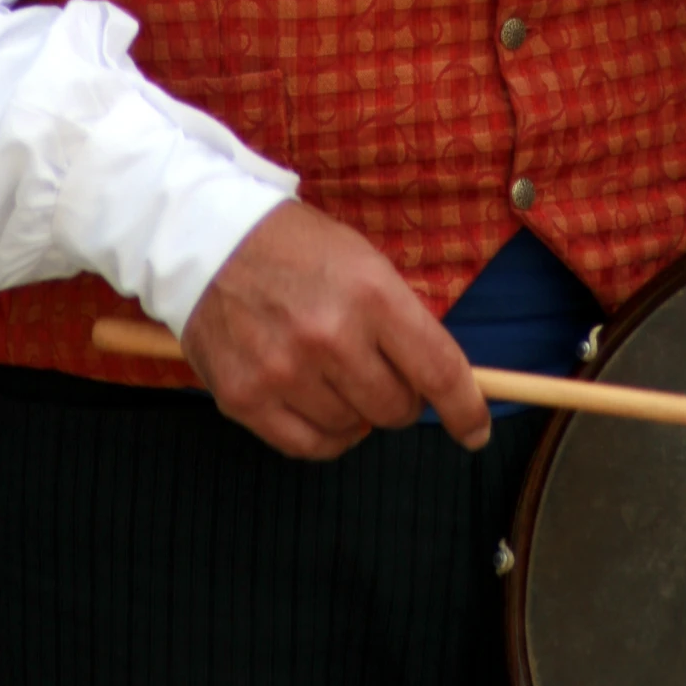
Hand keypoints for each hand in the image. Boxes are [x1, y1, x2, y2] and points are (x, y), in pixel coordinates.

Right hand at [181, 198, 491, 461]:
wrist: (209, 239)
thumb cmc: (297, 248)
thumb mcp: (364, 262)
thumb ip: (402, 322)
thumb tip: (437, 383)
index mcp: (371, 294)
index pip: (438, 370)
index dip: (465, 408)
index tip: (475, 429)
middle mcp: (331, 337)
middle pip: (395, 409)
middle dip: (399, 399)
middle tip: (379, 373)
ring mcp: (285, 372)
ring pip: (353, 430)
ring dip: (356, 411)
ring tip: (334, 372)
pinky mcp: (246, 399)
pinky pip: (309, 446)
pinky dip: (325, 434)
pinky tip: (318, 403)